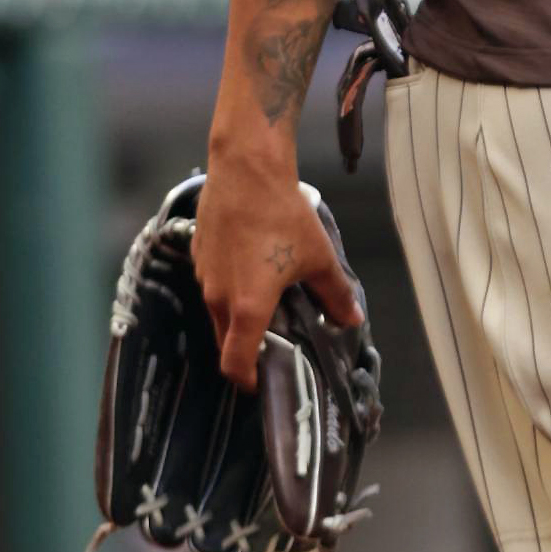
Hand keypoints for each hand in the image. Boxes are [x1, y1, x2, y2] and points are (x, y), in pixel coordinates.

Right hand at [195, 144, 360, 390]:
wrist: (245, 169)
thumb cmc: (283, 215)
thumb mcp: (318, 257)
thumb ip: (335, 293)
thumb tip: (351, 320)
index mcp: (247, 307)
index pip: (235, 363)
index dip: (247, 381)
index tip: (261, 383)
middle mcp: (219, 298)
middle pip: (225, 342)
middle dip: (244, 352)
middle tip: (271, 346)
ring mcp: (204, 276)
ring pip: (216, 313)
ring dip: (235, 320)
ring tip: (264, 307)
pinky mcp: (199, 255)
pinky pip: (211, 286)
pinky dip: (227, 291)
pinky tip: (250, 271)